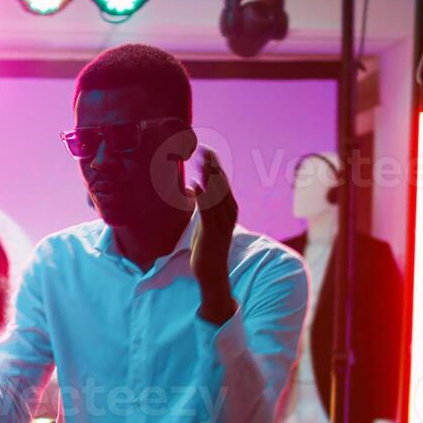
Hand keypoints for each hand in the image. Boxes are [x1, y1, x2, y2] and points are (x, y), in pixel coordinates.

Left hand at [187, 148, 237, 323]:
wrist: (212, 272)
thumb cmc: (207, 247)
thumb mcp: (206, 222)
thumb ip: (204, 206)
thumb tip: (195, 188)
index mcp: (229, 209)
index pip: (223, 182)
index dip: (215, 166)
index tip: (207, 150)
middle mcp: (229, 213)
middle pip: (221, 184)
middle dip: (213, 166)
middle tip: (204, 149)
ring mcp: (222, 223)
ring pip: (216, 194)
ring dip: (207, 177)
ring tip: (200, 161)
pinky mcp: (212, 232)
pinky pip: (207, 211)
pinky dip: (201, 196)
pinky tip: (193, 185)